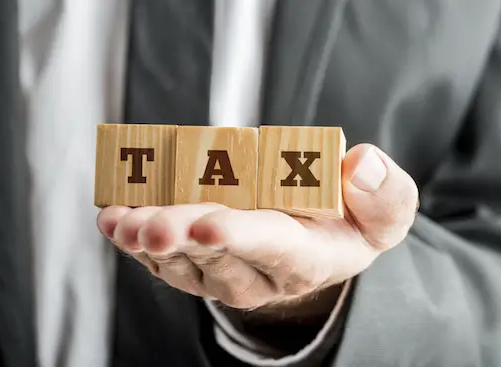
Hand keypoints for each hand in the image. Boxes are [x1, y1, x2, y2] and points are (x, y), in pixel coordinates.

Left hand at [97, 144, 418, 317]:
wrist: (315, 246)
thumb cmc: (348, 224)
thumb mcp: (385, 215)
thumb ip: (385, 196)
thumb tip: (362, 164)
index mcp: (305, 259)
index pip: (272, 250)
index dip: (241, 237)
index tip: (211, 224)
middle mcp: (258, 274)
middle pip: (215, 258)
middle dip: (183, 239)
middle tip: (153, 223)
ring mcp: (221, 272)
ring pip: (180, 262)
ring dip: (148, 240)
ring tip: (122, 222)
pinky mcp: (195, 262)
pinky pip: (161, 255)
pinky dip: (135, 236)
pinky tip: (115, 219)